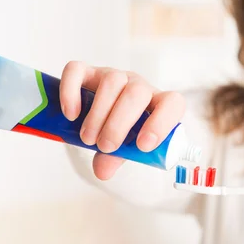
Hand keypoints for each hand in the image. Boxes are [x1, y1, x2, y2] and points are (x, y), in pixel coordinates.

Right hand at [59, 61, 185, 179]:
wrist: (101, 117)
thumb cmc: (120, 133)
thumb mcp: (122, 149)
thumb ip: (116, 159)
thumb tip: (102, 172)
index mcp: (157, 104)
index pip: (172, 103)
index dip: (161, 123)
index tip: (143, 146)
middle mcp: (138, 86)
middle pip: (136, 93)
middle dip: (120, 123)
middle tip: (106, 146)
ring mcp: (113, 75)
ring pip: (112, 81)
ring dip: (98, 113)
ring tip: (87, 139)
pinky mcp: (87, 72)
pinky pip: (78, 71)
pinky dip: (72, 91)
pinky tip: (71, 115)